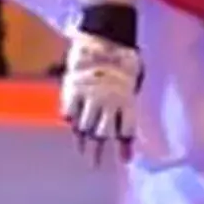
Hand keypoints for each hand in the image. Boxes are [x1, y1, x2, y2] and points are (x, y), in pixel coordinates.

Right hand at [60, 30, 141, 164]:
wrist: (105, 38)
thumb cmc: (125, 58)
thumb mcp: (135, 81)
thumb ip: (128, 101)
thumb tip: (125, 120)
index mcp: (127, 101)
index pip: (126, 131)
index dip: (124, 147)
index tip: (125, 161)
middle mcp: (108, 103)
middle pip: (102, 134)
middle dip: (98, 151)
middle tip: (94, 165)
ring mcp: (89, 97)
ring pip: (84, 126)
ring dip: (82, 140)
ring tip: (81, 149)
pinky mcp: (73, 89)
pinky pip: (69, 111)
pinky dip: (69, 118)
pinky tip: (70, 123)